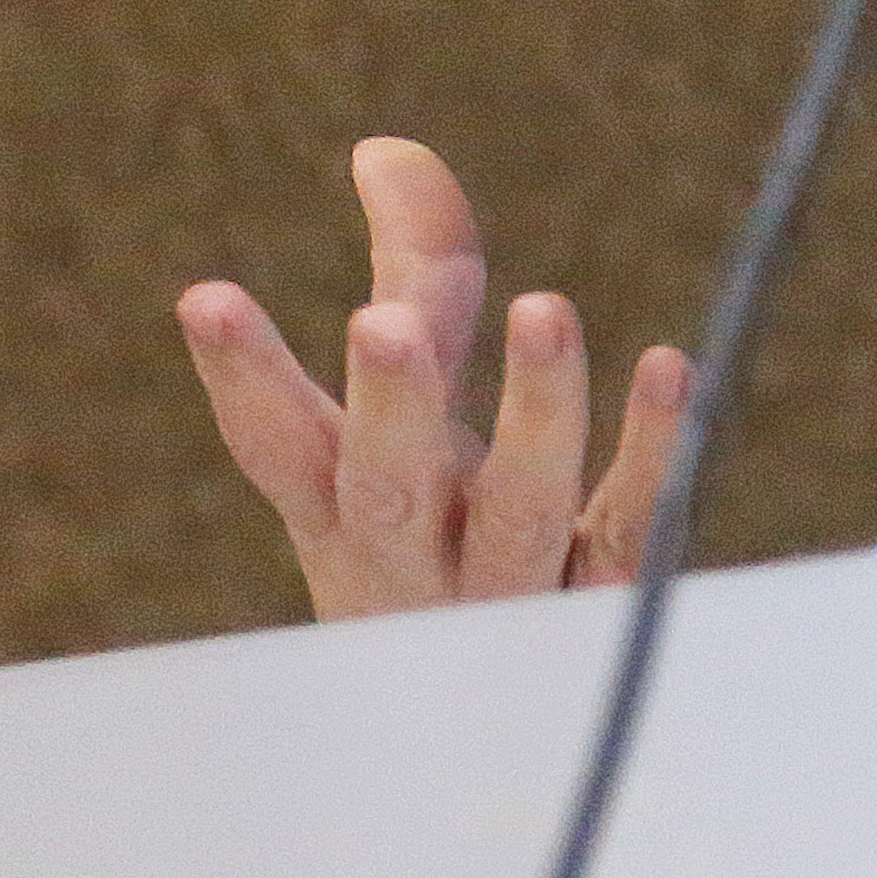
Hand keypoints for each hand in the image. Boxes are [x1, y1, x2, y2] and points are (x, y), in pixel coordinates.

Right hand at [175, 135, 693, 618]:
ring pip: (521, 514)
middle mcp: (412, 565)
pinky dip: (652, 452)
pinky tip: (669, 368)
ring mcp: (507, 598)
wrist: (500, 729)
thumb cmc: (444, 538)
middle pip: (391, 490)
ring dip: (535, 414)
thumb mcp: (410, 420)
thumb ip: (416, 282)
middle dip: (388, 405)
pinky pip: (628, 531)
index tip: (207, 297)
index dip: (243, 376)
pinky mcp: (602, 606)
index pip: (275, 445)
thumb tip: (387, 148)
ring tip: (543, 309)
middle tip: (383, 323)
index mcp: (340, 511)